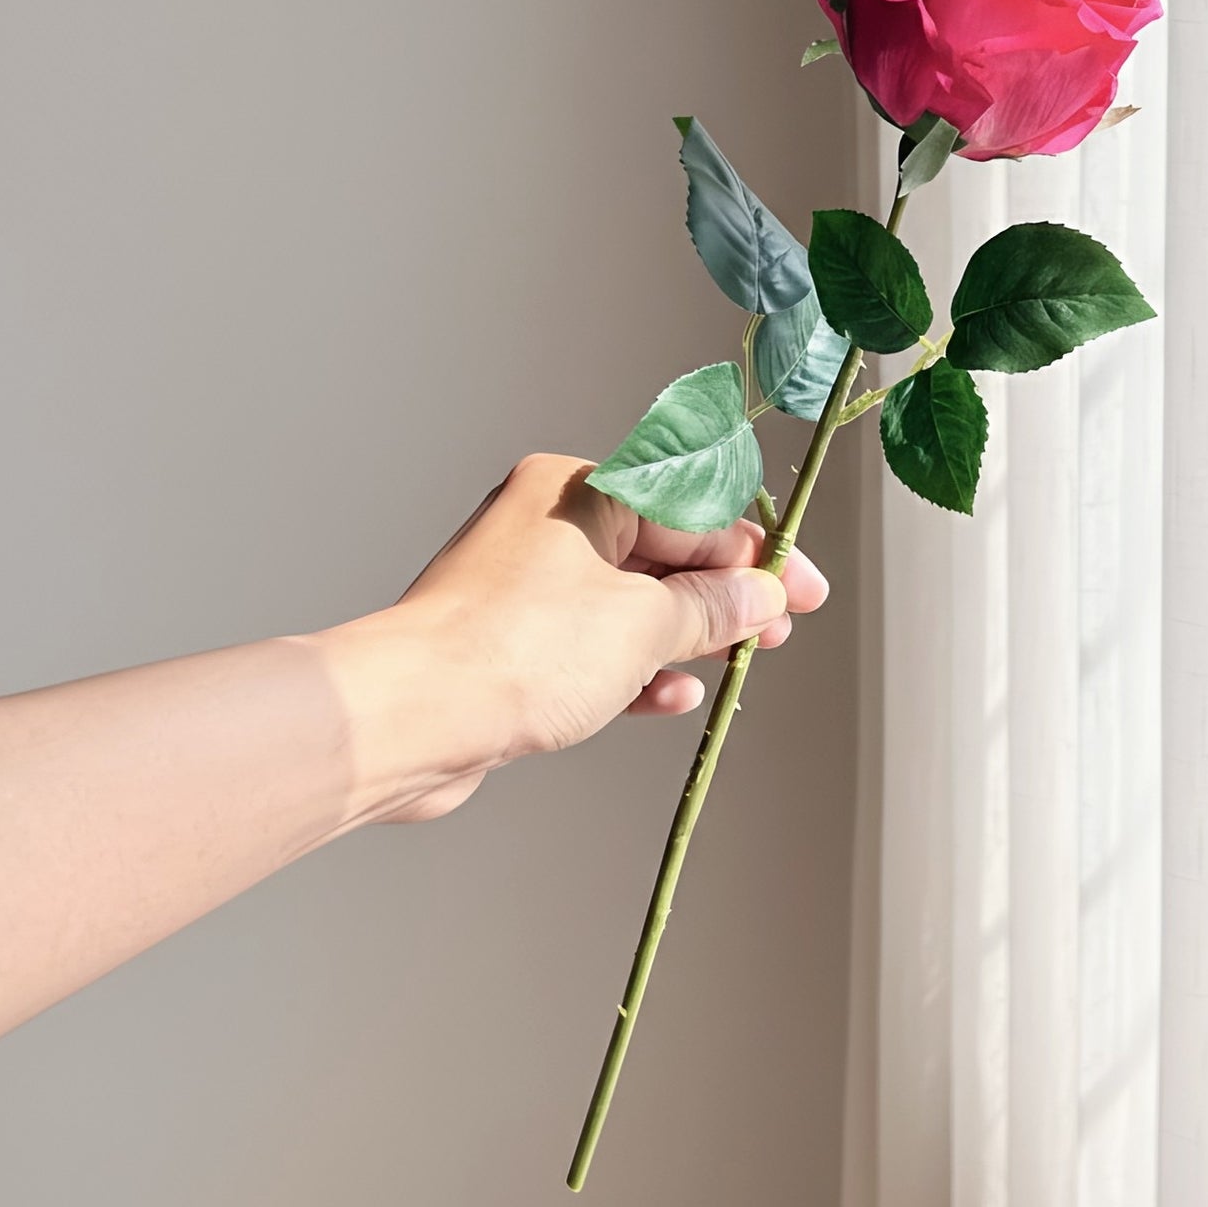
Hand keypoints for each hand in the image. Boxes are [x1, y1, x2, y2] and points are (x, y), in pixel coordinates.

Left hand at [329, 454, 828, 821]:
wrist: (408, 718)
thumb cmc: (515, 651)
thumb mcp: (642, 625)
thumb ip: (711, 607)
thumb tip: (760, 595)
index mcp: (578, 489)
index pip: (690, 508)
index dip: (753, 554)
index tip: (799, 590)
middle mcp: (548, 524)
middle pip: (661, 553)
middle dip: (721, 597)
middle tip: (772, 632)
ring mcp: (524, 585)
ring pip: (628, 604)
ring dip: (682, 637)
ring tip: (730, 664)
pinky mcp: (508, 641)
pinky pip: (590, 646)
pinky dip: (633, 669)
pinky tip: (668, 698)